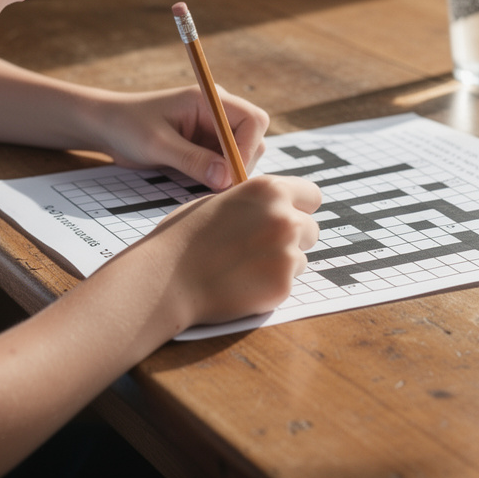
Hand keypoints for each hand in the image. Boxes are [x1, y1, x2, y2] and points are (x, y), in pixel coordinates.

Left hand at [90, 85, 268, 189]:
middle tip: (217, 187)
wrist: (106, 126)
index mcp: (208, 99)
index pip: (252, 120)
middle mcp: (217, 111)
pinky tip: (200, 184)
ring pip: (241, 155)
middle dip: (241, 164)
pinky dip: (219, 177)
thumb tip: (226, 178)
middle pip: (253, 138)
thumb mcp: (156, 145)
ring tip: (203, 186)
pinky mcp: (206, 145)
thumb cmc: (126, 126)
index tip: (230, 175)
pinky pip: (225, 164)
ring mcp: (213, 129)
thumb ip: (192, 160)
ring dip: (229, 173)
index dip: (248, 149)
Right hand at [133, 174, 321, 327]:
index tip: (289, 216)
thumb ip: (253, 202)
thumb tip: (274, 205)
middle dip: (293, 238)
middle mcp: (285, 218)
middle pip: (311, 229)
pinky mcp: (282, 286)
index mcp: (269, 190)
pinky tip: (240, 284)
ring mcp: (287, 254)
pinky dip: (269, 286)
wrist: (166, 279)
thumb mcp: (218, 202)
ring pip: (300, 258)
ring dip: (281, 263)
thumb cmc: (184, 238)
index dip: (299, 207)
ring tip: (243, 267)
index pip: (312, 195)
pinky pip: (287, 284)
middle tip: (260, 248)